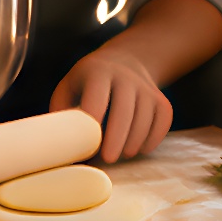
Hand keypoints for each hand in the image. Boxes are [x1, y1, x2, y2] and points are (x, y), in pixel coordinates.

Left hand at [52, 48, 172, 162]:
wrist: (125, 60)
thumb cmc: (88, 82)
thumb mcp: (70, 86)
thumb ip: (62, 113)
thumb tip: (58, 147)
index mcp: (97, 72)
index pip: (97, 97)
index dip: (93, 120)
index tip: (88, 142)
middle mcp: (125, 76)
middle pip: (124, 110)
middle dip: (116, 138)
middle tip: (108, 159)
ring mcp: (145, 87)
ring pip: (145, 117)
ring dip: (134, 141)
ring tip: (121, 155)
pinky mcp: (160, 98)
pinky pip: (163, 120)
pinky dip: (153, 138)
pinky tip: (140, 148)